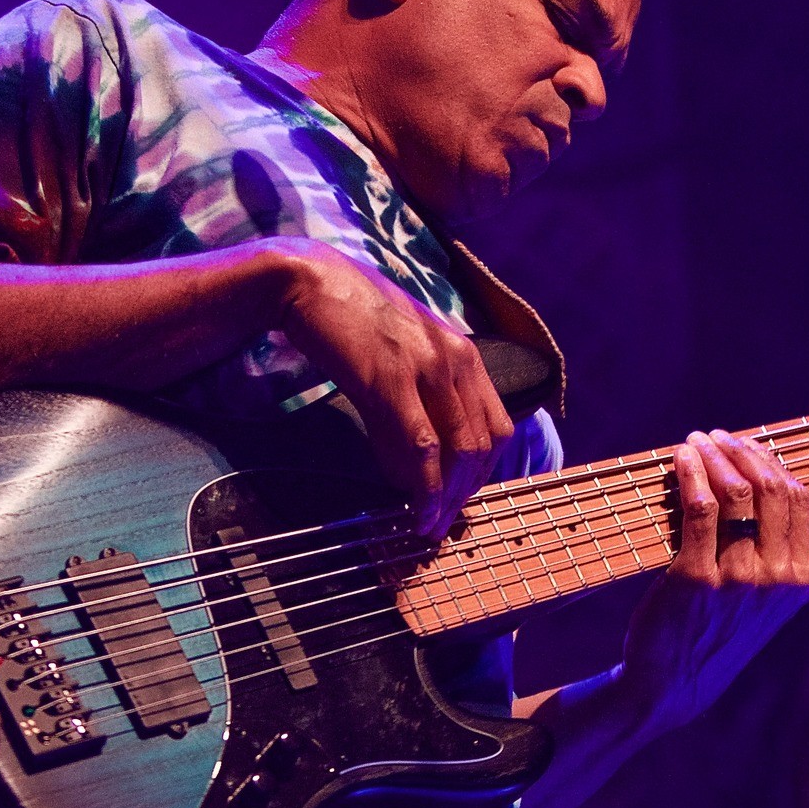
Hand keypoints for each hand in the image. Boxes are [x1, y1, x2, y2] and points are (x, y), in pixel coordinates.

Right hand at [276, 241, 513, 535]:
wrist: (311, 283)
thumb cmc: (354, 321)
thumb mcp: (404, 356)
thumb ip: (422, 402)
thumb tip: (420, 466)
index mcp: (466, 355)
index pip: (497, 427)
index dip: (484, 473)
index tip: (462, 500)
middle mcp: (457, 359)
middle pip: (482, 445)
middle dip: (465, 493)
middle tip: (443, 523)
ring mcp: (428, 367)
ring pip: (458, 450)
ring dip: (446, 497)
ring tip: (428, 524)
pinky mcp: (392, 379)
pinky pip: (421, 446)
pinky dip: (423, 484)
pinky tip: (415, 505)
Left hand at [620, 430, 808, 729]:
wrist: (672, 684)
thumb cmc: (714, 631)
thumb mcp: (762, 597)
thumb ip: (773, 548)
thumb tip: (758, 475)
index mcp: (802, 579)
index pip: (799, 498)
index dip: (772, 461)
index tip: (745, 445)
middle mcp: (778, 579)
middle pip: (771, 488)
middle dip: (741, 450)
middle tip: (715, 437)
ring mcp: (738, 579)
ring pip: (735, 492)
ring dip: (713, 455)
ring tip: (694, 443)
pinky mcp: (696, 577)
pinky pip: (699, 508)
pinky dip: (691, 474)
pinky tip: (681, 460)